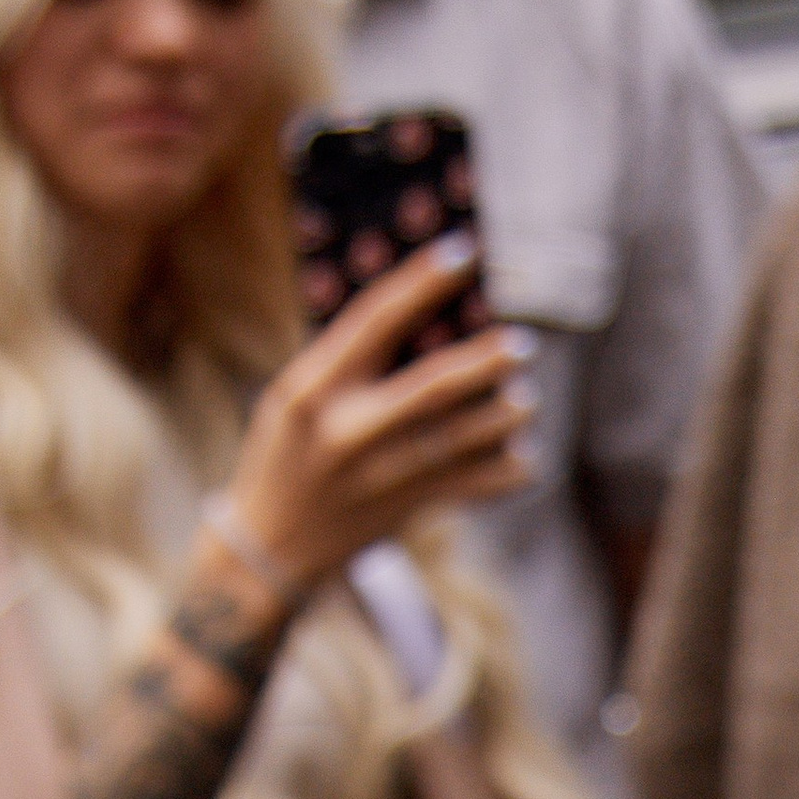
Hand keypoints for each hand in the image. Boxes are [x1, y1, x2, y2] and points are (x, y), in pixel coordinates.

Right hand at [224, 244, 531, 596]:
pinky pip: (471, 489)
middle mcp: (348, 431)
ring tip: (527, 399)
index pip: (374, 320)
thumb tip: (425, 313)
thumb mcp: (295, 397)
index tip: (464, 252)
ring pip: (460, 440)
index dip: (422, 282)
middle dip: (484, 362)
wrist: (272, 546)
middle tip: (522, 344)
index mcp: (314, 388)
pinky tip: (525, 456)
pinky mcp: (405, 511)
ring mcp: (380, 476)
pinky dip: (505, 472)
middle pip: (431, 387)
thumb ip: (348, 361)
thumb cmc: (286, 453)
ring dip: (503, 418)